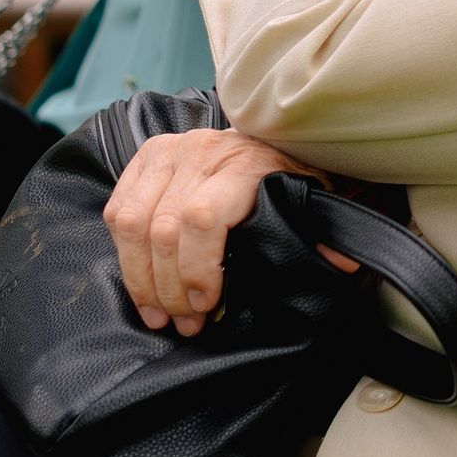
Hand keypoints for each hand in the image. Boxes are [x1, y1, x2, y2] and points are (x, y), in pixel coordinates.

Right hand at [103, 127, 324, 335]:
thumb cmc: (286, 174)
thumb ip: (321, 230)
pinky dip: (125, 253)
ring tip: (157, 312)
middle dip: (168, 287)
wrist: (266, 133)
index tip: (205, 304)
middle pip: (162, 228)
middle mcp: (201, 152)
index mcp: (245, 163)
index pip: (202, 218)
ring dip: (140, 278)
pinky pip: (117, 211)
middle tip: (183, 322)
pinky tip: (143, 282)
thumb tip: (339, 262)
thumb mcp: (311, 197)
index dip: (197, 268)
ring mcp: (169, 151)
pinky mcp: (144, 157)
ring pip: (131, 223)